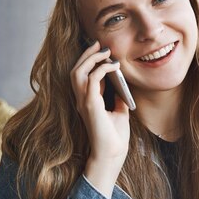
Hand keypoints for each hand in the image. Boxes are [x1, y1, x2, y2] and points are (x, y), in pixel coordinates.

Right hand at [70, 41, 129, 197]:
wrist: (112, 153)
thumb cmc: (115, 137)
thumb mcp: (119, 112)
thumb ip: (118, 98)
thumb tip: (123, 85)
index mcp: (87, 101)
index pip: (82, 76)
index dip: (89, 61)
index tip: (101, 50)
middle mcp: (81, 100)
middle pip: (76, 70)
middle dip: (86, 55)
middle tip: (100, 45)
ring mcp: (83, 102)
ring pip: (78, 72)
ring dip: (91, 59)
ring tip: (105, 52)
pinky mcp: (90, 105)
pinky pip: (92, 79)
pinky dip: (102, 69)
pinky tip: (114, 66)